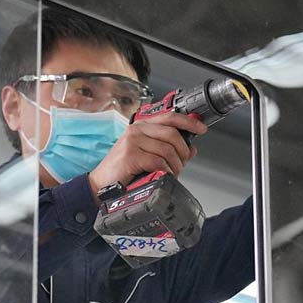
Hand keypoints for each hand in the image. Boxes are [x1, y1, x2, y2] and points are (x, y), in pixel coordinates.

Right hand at [88, 112, 206, 198]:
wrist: (101, 185)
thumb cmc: (123, 171)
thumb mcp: (147, 156)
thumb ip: (168, 150)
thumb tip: (191, 148)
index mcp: (141, 126)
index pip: (169, 117)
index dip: (188, 122)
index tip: (201, 129)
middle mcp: (136, 130)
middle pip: (172, 134)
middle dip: (183, 151)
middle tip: (183, 163)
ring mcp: (132, 141)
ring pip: (167, 150)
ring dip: (175, 165)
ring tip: (172, 173)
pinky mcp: (130, 155)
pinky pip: (158, 162)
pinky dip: (166, 171)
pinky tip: (163, 175)